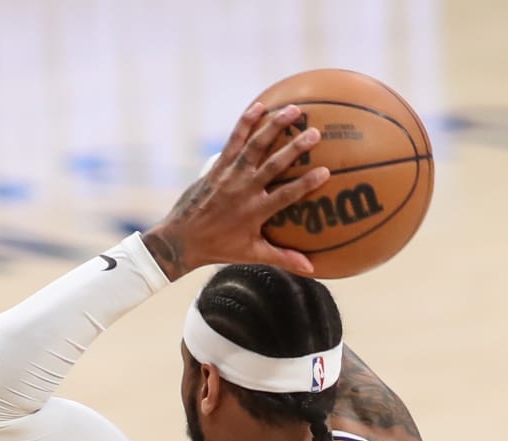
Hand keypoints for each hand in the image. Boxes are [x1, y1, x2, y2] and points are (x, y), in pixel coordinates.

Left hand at [143, 102, 329, 280]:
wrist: (181, 239)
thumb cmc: (219, 248)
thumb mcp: (251, 254)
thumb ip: (282, 257)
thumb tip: (311, 268)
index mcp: (255, 212)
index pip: (286, 195)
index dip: (306, 183)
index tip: (326, 171)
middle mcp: (243, 190)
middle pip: (273, 164)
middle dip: (295, 148)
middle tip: (315, 132)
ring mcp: (230, 175)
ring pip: (254, 146)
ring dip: (274, 126)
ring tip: (294, 109)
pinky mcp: (218, 166)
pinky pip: (234, 140)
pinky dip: (245, 122)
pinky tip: (259, 105)